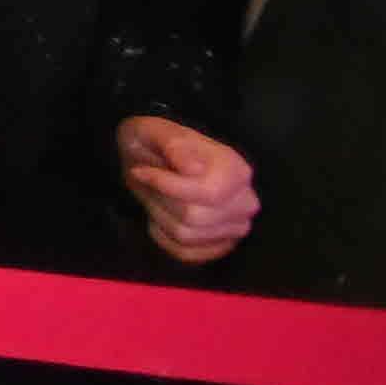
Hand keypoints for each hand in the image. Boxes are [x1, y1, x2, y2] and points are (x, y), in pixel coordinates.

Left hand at [115, 115, 259, 265]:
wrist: (154, 158)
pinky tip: (160, 217)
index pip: (209, 193)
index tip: (141, 171)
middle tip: (148, 182)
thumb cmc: (156, 142)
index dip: (167, 186)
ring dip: (158, 216)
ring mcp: (236, 227)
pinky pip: (186, 253)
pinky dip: (163, 237)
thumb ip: (174, 146)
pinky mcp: (220, 246)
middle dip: (160, 200)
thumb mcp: (155, 131)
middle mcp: (244, 201)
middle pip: (194, 217)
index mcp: (236, 169)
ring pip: (186, 235)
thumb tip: (192, 169)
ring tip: (155, 196)